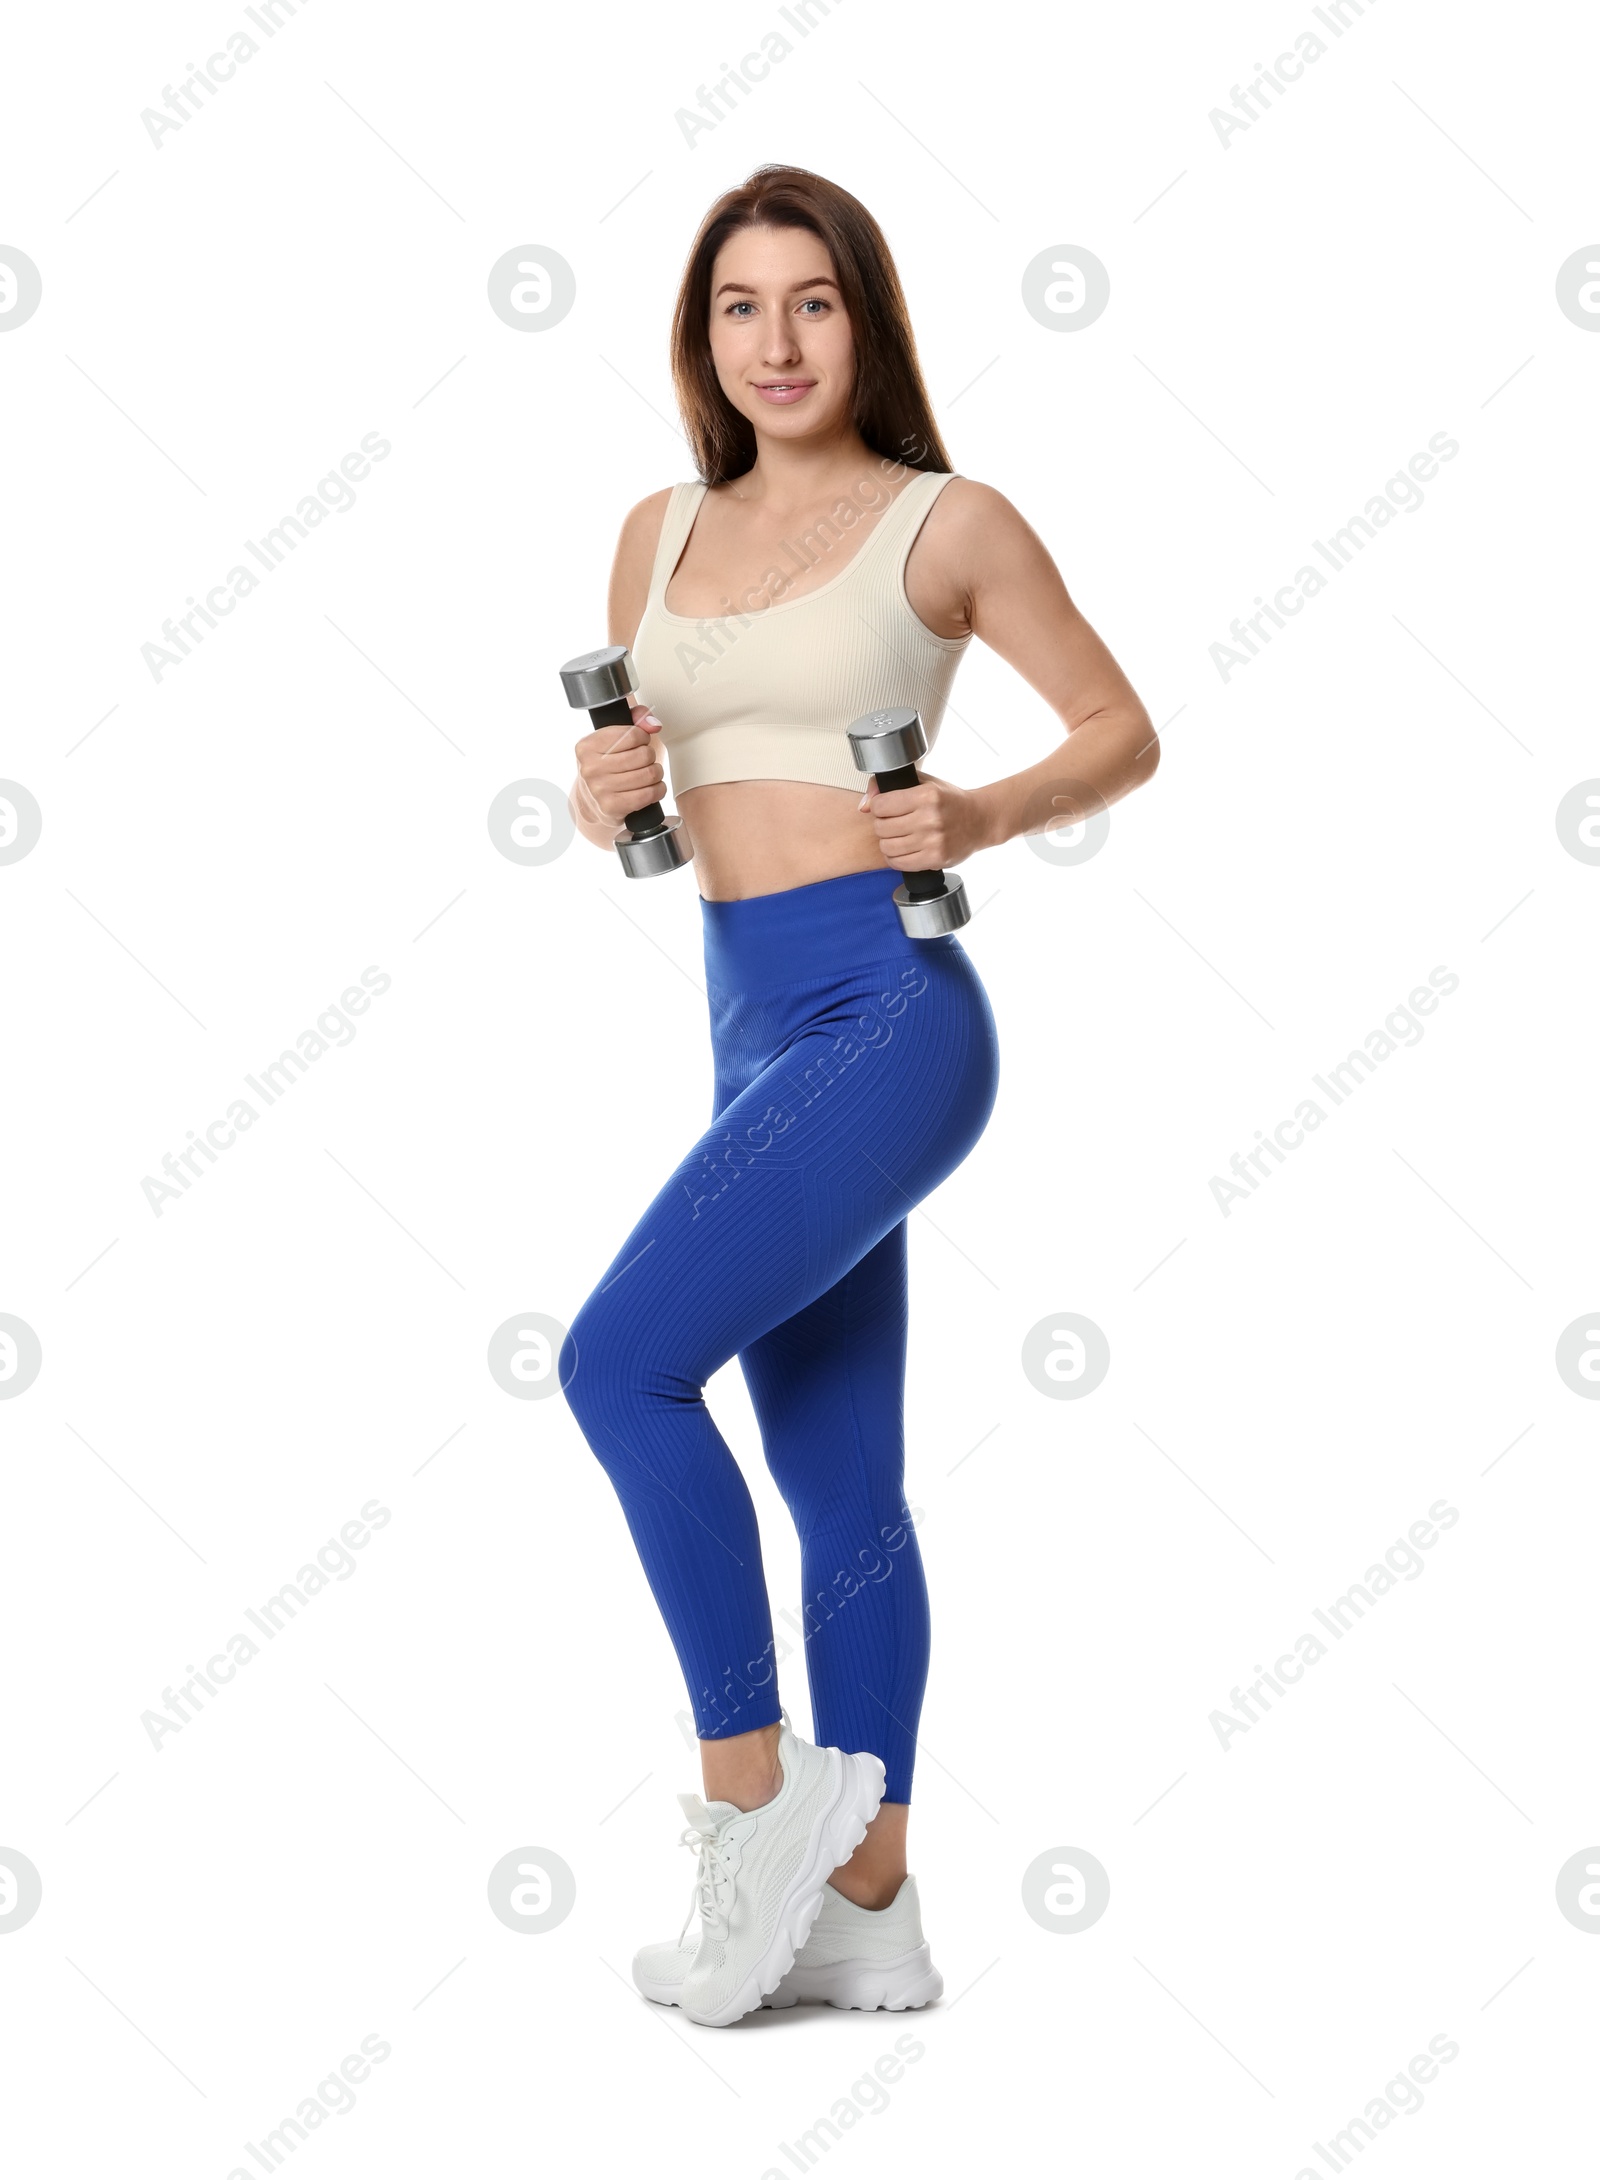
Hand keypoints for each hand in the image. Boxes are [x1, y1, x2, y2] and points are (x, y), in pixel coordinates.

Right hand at [574, 700, 664, 821]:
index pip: (633, 734)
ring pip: (649, 774)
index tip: (639, 742)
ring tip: (648, 773)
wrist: (592, 799)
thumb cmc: (608, 764)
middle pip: (643, 755)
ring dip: (656, 773)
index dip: (643, 737)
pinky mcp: (612, 807)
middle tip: (644, 760)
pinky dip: (658, 790)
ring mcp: (600, 789)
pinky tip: (651, 787)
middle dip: (650, 756)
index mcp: (587, 746)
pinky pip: (649, 794)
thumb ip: (636, 718)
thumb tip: (652, 724)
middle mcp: (590, 768)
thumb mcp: (615, 736)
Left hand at [857, 771, 989, 869]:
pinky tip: (903, 849)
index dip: (878, 806)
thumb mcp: (924, 783)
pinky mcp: (935, 859)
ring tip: (898, 836)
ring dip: (887, 842)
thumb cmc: (950, 801)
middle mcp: (930, 819)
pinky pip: (899, 863)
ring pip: (887, 847)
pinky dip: (895, 858)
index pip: (880, 805)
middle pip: (881, 827)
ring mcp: (933, 841)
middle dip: (882, 825)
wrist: (980, 820)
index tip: (886, 808)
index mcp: (927, 796)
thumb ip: (890, 786)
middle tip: (892, 823)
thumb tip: (864, 805)